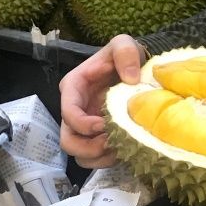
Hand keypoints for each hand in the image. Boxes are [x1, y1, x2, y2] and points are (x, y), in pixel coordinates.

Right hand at [59, 35, 146, 168]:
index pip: (68, 112)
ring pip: (79, 154)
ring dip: (98, 157)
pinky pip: (94, 158)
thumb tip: (130, 80)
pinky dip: (106, 160)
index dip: (83, 124)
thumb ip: (125, 53)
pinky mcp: (96, 137)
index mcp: (74, 88)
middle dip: (88, 147)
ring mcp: (85, 127)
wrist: (137, 69)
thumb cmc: (126, 56)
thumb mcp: (124, 44)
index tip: (104, 125)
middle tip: (111, 142)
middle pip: (68, 141)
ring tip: (118, 148)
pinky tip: (122, 150)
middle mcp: (75, 110)